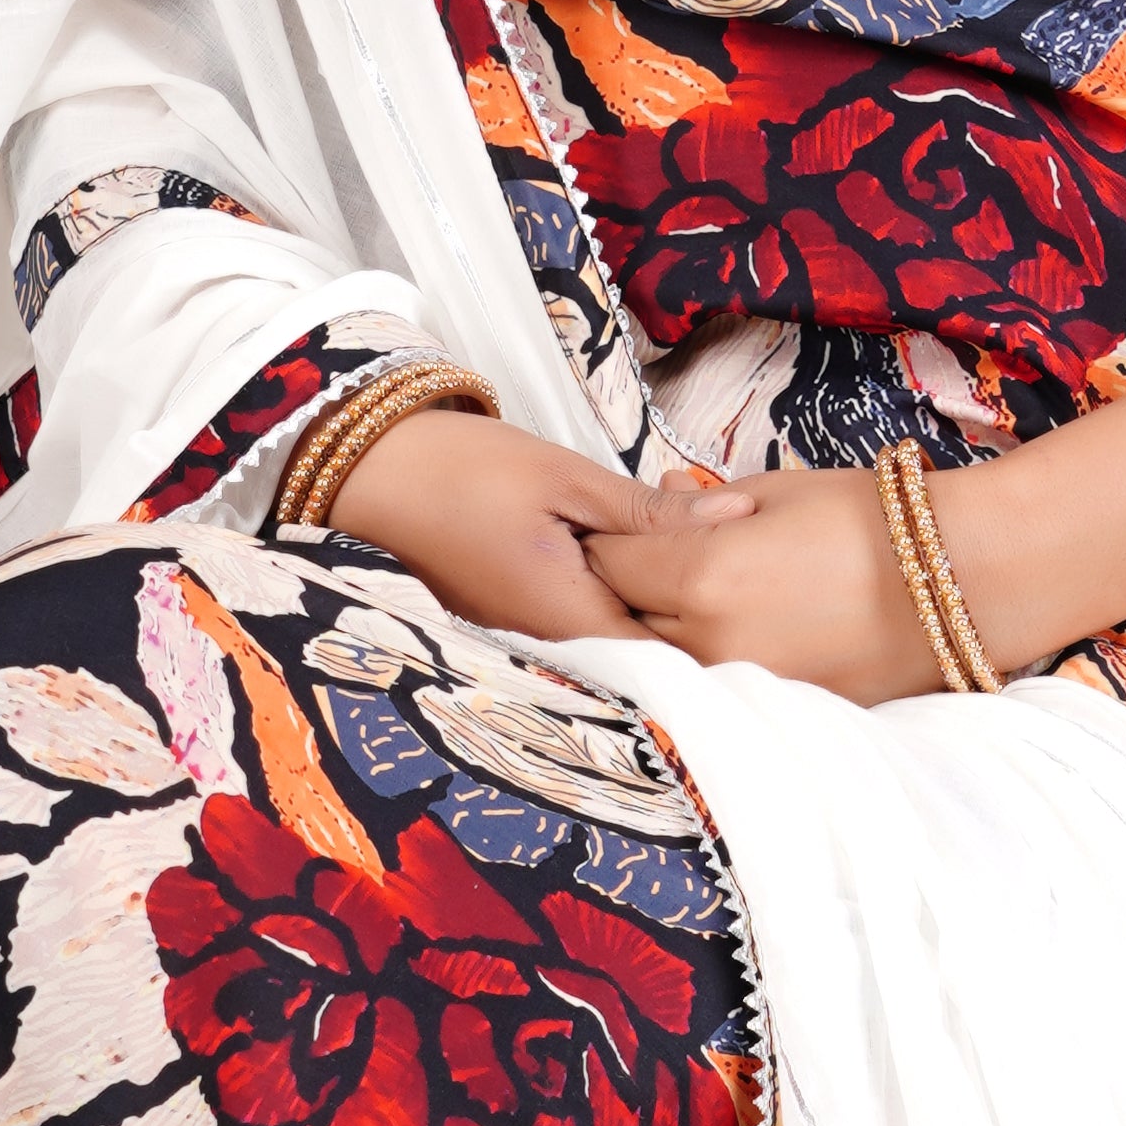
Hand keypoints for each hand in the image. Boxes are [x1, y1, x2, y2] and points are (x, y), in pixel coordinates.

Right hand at [329, 413, 750, 642]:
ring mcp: (527, 638)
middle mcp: (549, 646)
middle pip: (644, 652)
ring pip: (614, 635)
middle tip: (738, 565)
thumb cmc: (461, 468)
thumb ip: (653, 511)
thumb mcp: (567, 477)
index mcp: (568, 618)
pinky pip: (582, 621)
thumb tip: (738, 518)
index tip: (759, 593)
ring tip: (700, 563)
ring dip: (656, 604)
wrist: (366, 471)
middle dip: (693, 616)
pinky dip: (616, 595)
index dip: (718, 629)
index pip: (667, 656)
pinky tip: (639, 560)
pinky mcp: (513, 618)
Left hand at [588, 462, 945, 702]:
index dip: (603, 541)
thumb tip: (656, 493)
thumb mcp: (775, 490)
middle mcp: (709, 638)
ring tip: (683, 595)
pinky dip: (707, 657)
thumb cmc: (869, 518)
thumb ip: (699, 503)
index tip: (608, 528)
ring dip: (658, 629)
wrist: (961, 578)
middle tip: (638, 560)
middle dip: (624, 587)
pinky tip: (730, 627)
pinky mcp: (776, 706)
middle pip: (624, 616)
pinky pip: (714, 682)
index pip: (608, 562)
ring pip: (662, 658)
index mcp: (702, 574)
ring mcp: (742, 682)